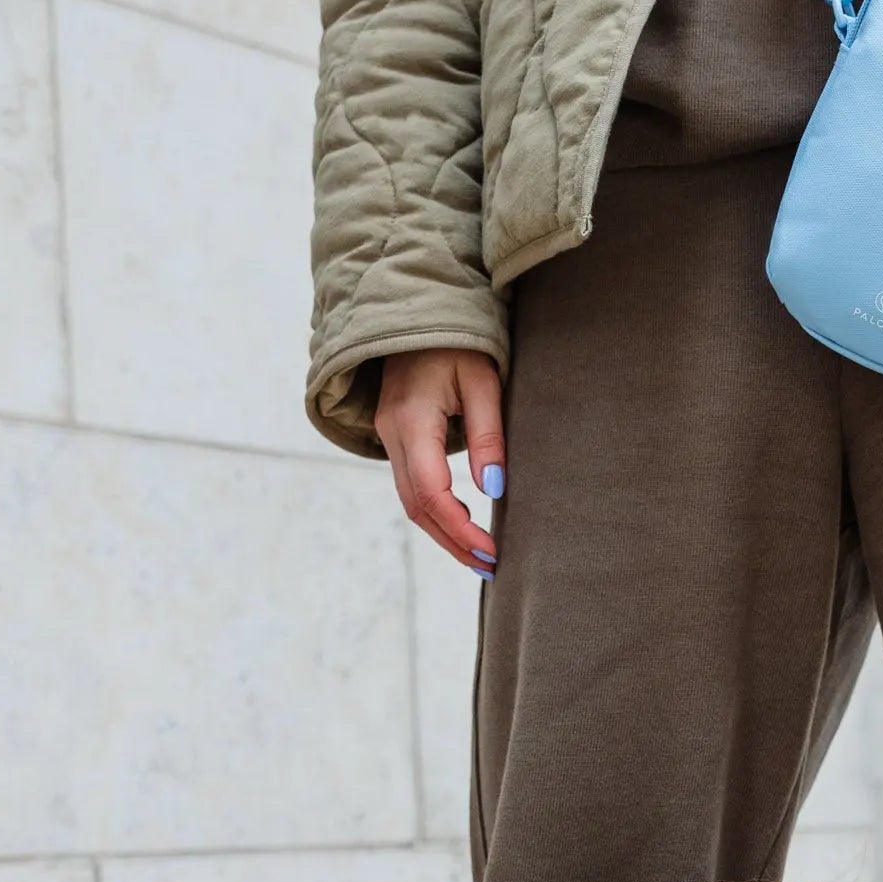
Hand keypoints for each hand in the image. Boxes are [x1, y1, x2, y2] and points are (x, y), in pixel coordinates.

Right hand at [376, 349, 505, 573]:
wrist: (416, 315)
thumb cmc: (456, 343)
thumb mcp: (482, 381)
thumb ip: (488, 435)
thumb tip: (494, 490)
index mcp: (412, 419)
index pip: (431, 492)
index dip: (460, 528)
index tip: (490, 550)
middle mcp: (392, 434)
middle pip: (417, 507)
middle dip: (452, 542)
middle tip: (489, 566)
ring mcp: (389, 438)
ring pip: (411, 502)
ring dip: (443, 534)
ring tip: (479, 557)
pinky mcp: (396, 440)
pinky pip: (411, 488)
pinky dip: (435, 514)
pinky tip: (461, 528)